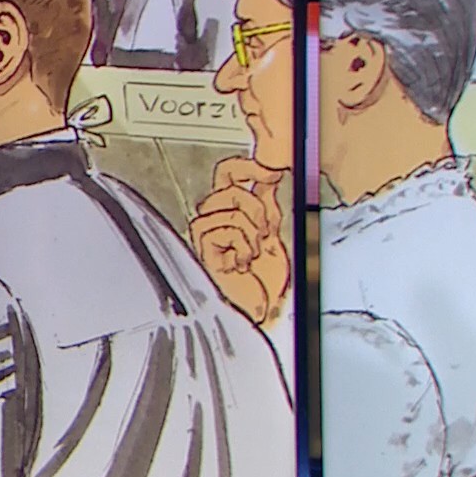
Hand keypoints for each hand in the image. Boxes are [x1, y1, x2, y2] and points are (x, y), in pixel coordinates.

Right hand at [190, 156, 289, 327]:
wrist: (256, 310)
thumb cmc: (263, 281)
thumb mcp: (273, 234)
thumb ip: (266, 204)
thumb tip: (270, 171)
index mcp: (232, 211)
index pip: (227, 172)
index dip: (246, 166)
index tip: (271, 173)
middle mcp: (215, 218)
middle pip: (229, 186)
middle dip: (257, 209)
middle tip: (264, 234)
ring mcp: (206, 234)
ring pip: (229, 206)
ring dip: (251, 232)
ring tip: (252, 253)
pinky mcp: (202, 250)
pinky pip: (225, 229)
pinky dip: (243, 247)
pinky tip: (241, 264)